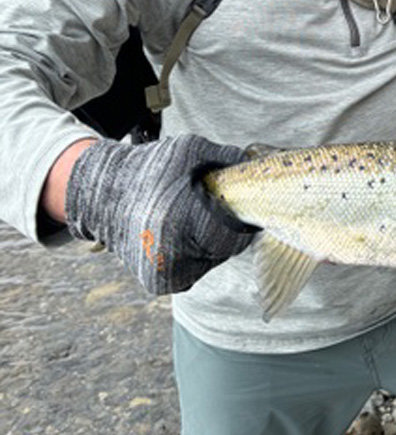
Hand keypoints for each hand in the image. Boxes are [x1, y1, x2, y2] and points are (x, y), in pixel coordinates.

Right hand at [66, 135, 255, 294]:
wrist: (101, 195)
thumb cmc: (150, 169)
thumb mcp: (190, 150)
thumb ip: (226, 156)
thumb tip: (254, 163)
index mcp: (180, 222)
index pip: (235, 238)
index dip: (242, 222)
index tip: (237, 208)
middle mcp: (170, 255)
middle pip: (224, 251)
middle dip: (225, 231)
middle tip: (209, 210)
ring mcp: (162, 274)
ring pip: (210, 262)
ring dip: (208, 244)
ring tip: (189, 220)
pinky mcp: (156, 283)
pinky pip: (191, 271)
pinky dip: (192, 255)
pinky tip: (179, 234)